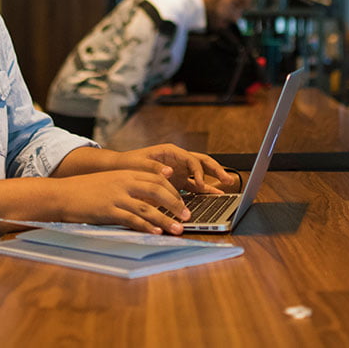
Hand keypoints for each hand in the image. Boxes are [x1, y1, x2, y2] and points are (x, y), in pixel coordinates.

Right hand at [52, 169, 190, 234]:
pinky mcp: (108, 210)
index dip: (172, 190)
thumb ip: (128, 186)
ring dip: (166, 219)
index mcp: (126, 174)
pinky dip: (147, 226)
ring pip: (148, 207)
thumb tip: (148, 198)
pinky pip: (132, 219)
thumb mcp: (110, 182)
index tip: (183, 200)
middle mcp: (124, 183)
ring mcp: (116, 196)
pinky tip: (157, 232)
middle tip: (187, 215)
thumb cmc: (85, 190)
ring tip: (178, 228)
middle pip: (158, 190)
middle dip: (175, 203)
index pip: (157, 179)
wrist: (62, 194)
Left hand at [115, 144, 237, 194]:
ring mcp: (179, 171)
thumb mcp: (140, 164)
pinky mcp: (177, 181)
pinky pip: (194, 186)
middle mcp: (178, 160)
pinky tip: (214, 196)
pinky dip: (204, 190)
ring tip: (227, 187)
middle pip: (202, 162)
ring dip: (214, 180)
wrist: (120, 170)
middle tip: (228, 179)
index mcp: (171, 151)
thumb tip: (169, 172)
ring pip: (201, 174)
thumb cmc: (129, 164)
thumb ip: (154, 168)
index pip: (191, 159)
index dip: (199, 172)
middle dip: (216, 170)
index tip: (201, 184)